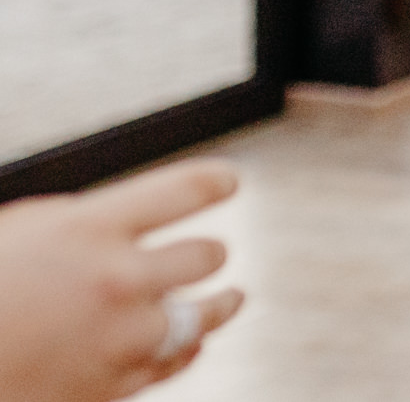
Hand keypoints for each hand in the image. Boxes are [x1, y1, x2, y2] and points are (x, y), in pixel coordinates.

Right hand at [0, 160, 242, 401]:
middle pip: (207, 253)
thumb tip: (126, 222)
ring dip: (220, 303)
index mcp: (90, 228)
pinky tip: (190, 341)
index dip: (215, 183)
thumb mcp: (22, 232)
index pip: (188, 188)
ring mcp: (120, 337)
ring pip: (205, 313)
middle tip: (209, 252)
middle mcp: (118, 279)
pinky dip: (185, 348)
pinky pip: (174, 361)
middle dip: (207, 252)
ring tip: (232, 297)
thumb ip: (82, 224)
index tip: (228, 183)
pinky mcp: (114, 386)